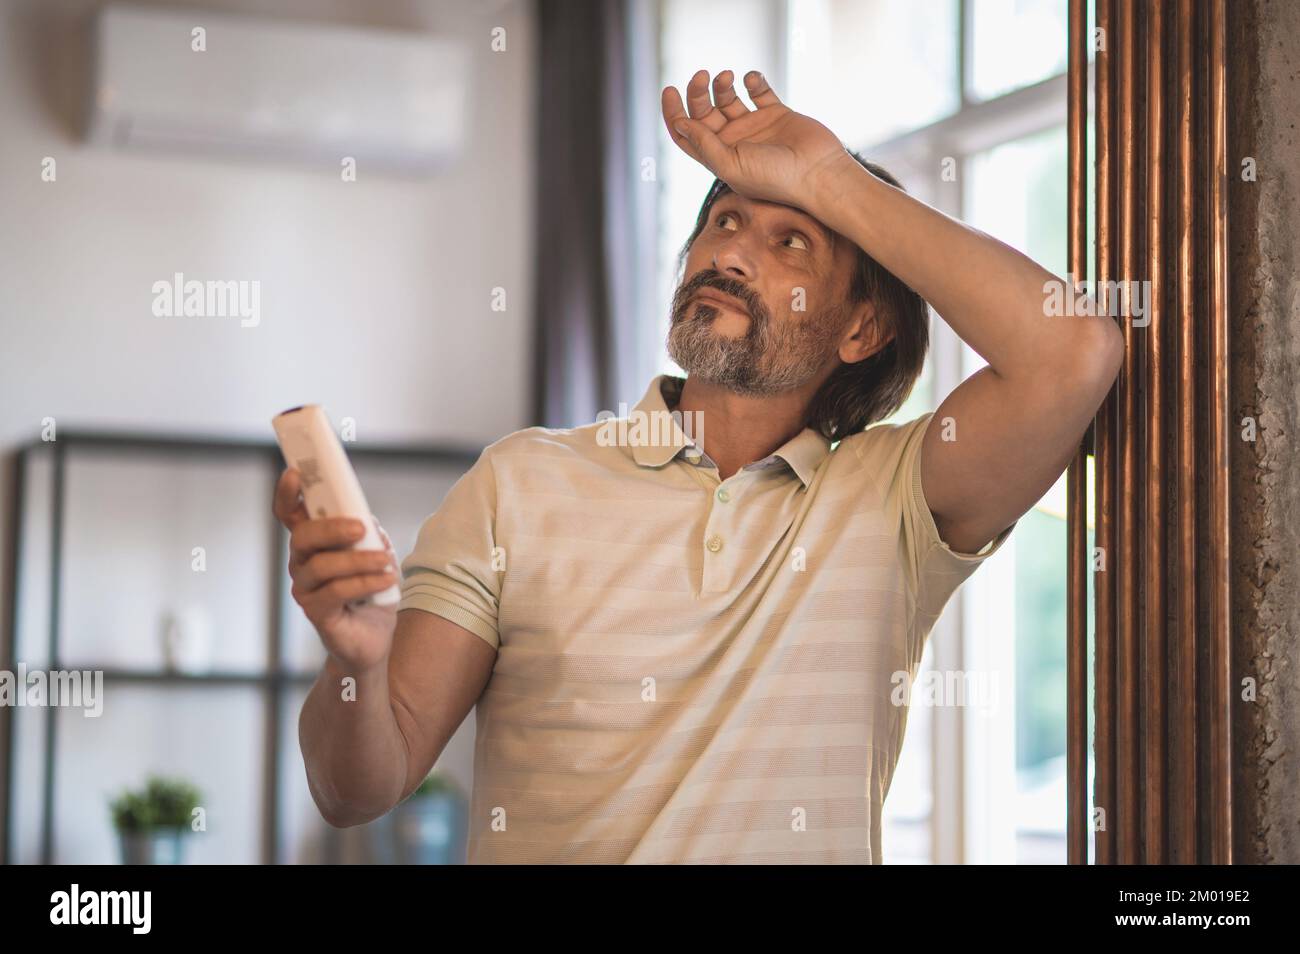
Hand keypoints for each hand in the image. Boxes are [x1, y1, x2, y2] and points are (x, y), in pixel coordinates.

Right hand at [274, 467, 398, 673]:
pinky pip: (335, 592)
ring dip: (358, 560)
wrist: (376, 637)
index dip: (286, 493)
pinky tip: (386, 580)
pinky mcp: (316, 612)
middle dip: (331, 528)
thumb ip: (369, 534)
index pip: (290, 513)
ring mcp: (305, 588)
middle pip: (303, 536)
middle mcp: (301, 562)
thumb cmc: (373, 591)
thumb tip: (366, 522)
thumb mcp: (377, 554)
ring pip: (322, 566)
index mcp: (314, 542)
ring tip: (386, 561)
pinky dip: (364, 583)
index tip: (295, 473)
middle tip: (360, 528)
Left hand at [661, 69, 851, 209]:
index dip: (673, 113)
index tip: (670, 90)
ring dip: (722, 84)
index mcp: (718, 157)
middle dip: (697, 92)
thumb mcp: (730, 165)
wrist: (816, 173)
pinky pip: (759, 91)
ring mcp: (755, 127)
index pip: (686, 134)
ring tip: (726, 77)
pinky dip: (753, 80)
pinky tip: (752, 79)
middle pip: (704, 112)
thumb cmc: (774, 178)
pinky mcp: (777, 114)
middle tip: (702, 76)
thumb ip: (704, 144)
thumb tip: (680, 123)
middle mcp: (733, 141)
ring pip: (728, 98)